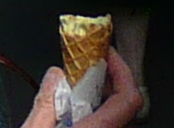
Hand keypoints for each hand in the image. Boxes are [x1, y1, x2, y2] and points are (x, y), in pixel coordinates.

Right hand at [21, 60, 140, 127]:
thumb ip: (45, 103)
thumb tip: (55, 76)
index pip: (129, 96)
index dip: (121, 69)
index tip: (107, 54)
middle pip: (123, 104)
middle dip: (106, 80)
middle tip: (87, 67)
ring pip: (114, 116)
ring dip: (99, 98)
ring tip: (76, 90)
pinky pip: (106, 125)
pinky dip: (94, 113)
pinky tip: (73, 114)